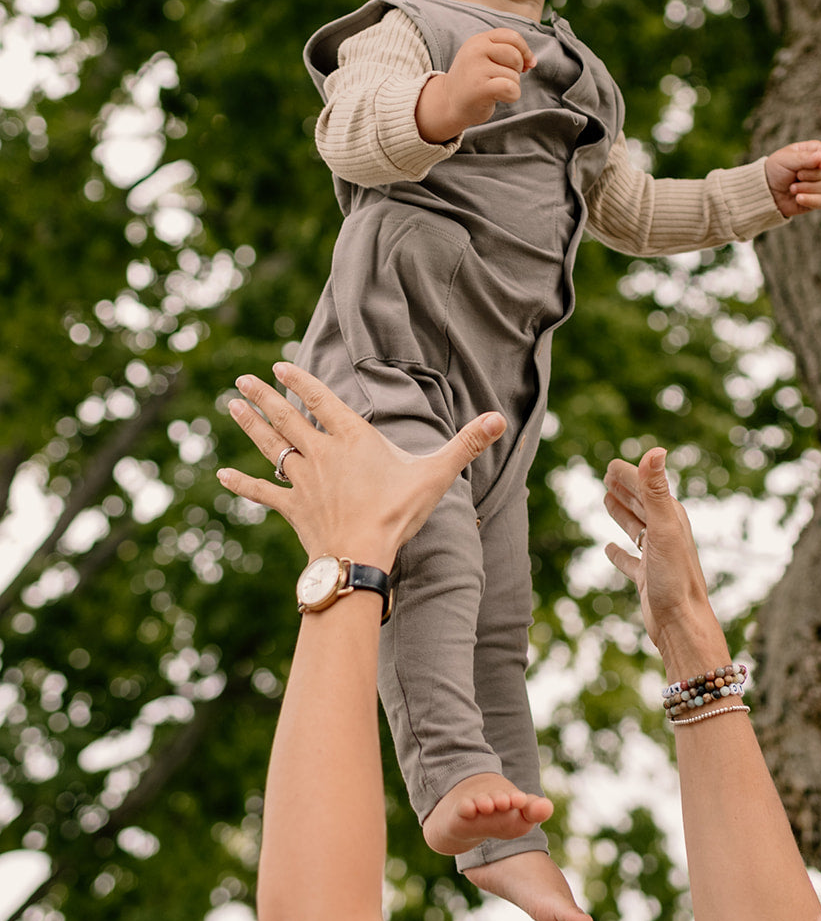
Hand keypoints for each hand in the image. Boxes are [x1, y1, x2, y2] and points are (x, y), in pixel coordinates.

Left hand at [218, 363, 504, 566]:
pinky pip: (262, 493)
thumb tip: (500, 419)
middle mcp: (320, 453)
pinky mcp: (292, 508)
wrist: (361, 555)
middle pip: (288, 417)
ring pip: (271, 446)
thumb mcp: (435, 475)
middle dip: (263, 396)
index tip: (278, 365)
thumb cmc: (398, 513)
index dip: (300, 380)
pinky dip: (242, 483)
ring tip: (232, 405)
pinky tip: (221, 475)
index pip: (320, 400)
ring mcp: (302, 480)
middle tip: (242, 379)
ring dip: (250, 425)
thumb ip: (466, 444)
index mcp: (351, 438)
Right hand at [415, 28, 533, 142]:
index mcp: (478, 40)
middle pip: (515, 56)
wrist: (448, 103)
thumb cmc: (473, 81)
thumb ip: (507, 53)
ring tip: (494, 89)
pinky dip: (512, 96)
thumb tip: (532, 61)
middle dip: (516, 71)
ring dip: (511, 85)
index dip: (524, 51)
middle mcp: (475, 50)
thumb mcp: (485, 58)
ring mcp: (476, 68)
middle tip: (501, 79)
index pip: (512, 36)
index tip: (525, 65)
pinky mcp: (480, 88)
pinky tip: (498, 98)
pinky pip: (511, 88)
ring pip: (514, 75)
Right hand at [604, 448, 724, 666]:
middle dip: (626, 489)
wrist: (682, 624)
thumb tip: (656, 450)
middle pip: (642, 505)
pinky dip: (619, 553)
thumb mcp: (663, 528)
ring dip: (622, 513)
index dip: (630, 475)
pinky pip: (630, 561)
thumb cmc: (675, 577)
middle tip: (607, 476)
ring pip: (636, 528)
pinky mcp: (647, 579)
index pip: (647, 488)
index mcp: (671, 519)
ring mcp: (656, 557)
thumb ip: (656, 490)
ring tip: (607, 500)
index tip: (610, 466)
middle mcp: (665, 535)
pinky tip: (608, 549)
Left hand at [764, 139, 820, 216]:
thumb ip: (805, 158)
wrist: (764, 193)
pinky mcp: (815, 199)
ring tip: (791, 189)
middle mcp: (816, 167)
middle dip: (811, 174)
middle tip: (796, 175)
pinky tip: (798, 199)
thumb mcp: (786, 160)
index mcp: (810, 152)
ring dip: (806, 188)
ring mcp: (817, 184)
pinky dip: (810, 200)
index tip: (818, 163)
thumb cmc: (774, 172)